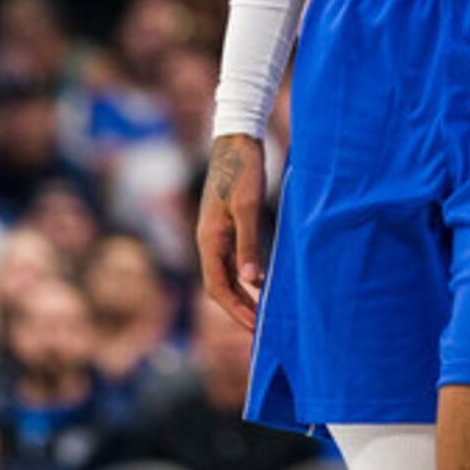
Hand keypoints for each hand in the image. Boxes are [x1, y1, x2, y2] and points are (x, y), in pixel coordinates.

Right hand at [197, 133, 268, 331]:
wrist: (238, 138)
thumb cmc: (243, 170)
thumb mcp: (247, 207)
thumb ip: (249, 244)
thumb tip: (252, 281)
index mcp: (209, 239)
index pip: (216, 287)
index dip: (234, 310)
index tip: (254, 328)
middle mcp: (208, 240)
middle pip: (219, 286)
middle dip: (237, 309)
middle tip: (259, 331)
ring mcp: (216, 233)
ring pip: (225, 274)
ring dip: (241, 295)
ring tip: (261, 314)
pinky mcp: (225, 225)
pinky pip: (232, 260)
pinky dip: (244, 276)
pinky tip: (260, 282)